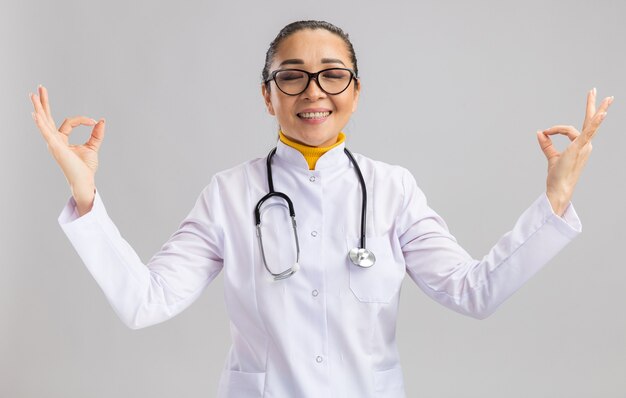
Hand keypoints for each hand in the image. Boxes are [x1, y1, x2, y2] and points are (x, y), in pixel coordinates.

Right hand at [30, 85, 105, 212]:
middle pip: (47, 118)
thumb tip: (101, 120)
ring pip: (44, 122)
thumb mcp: (93, 146)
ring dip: (39, 108)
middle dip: (44, 102)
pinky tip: (35, 114)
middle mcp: (54, 140)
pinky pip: (47, 133)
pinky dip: (41, 123)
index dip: (82, 120)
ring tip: (32, 95)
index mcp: (61, 140)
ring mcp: (53, 143)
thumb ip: (97, 134)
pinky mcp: (56, 147)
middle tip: (40, 87)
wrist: (85, 181)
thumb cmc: (85, 167)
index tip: (94, 122)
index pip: (68, 122)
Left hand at [537, 88, 613, 215]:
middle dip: (593, 105)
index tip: (546, 131)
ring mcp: (584, 146)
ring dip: (595, 108)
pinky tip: (601, 113)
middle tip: (594, 90)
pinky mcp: (579, 148)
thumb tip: (539, 132)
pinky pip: (588, 133)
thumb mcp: (551, 156)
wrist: (559, 188)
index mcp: (580, 146)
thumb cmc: (558, 175)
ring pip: (589, 124)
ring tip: (599, 94)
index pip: (569, 130)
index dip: (555, 129)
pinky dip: (595, 123)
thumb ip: (546, 144)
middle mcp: (585, 145)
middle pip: (590, 121)